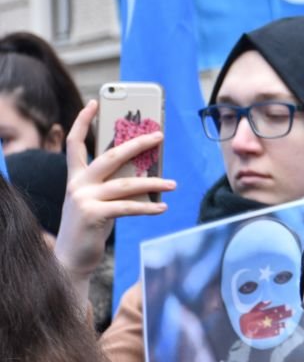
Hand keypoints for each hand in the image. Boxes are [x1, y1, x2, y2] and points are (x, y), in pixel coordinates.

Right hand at [54, 101, 174, 304]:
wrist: (72, 259)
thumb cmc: (90, 227)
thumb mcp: (98, 200)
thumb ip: (113, 184)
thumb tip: (147, 171)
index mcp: (75, 177)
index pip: (75, 143)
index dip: (84, 121)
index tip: (95, 102)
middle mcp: (76, 184)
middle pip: (111, 156)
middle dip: (137, 143)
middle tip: (160, 136)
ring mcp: (83, 199)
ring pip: (126, 184)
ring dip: (154, 184)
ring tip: (173, 185)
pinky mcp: (93, 215)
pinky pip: (128, 207)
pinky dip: (148, 207)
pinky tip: (163, 208)